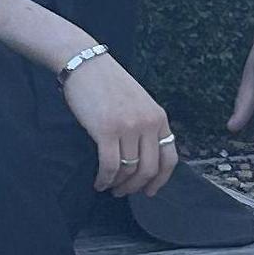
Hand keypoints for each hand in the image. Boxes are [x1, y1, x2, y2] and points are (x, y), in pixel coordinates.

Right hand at [60, 53, 176, 197]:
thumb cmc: (106, 81)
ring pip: (129, 169)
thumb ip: (145, 124)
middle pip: (149, 168)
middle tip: (124, 192)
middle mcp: (147, 123)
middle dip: (136, 186)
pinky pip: (110, 165)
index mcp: (159, 117)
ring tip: (109, 187)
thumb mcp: (137, 101)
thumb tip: (143, 156)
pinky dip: (105, 179)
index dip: (160, 180)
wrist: (83, 62)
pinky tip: (99, 182)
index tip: (150, 190)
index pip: (170, 158)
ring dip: (119, 184)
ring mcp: (128, 127)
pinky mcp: (106, 130)